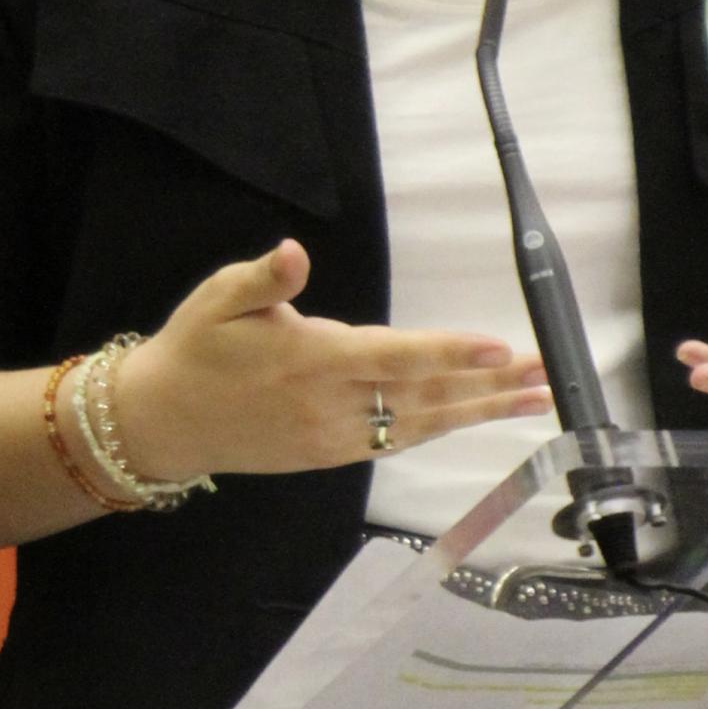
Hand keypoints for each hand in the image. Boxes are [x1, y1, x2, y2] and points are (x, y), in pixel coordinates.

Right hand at [107, 239, 549, 480]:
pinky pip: (397, 440)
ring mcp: (334, 438)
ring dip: (479, 410)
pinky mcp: (330, 455)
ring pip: (420, 424)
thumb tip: (293, 253)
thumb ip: (264, 278)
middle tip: (544, 376)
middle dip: (489, 386)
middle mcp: (330, 406)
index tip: (498, 347)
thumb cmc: (195, 350)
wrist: (163, 423)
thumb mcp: (219, 300)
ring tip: (531, 398)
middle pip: (426, 397)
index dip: (451, 352)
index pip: (395, 357)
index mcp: (310, 361)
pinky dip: (442, 426)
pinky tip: (472, 415)